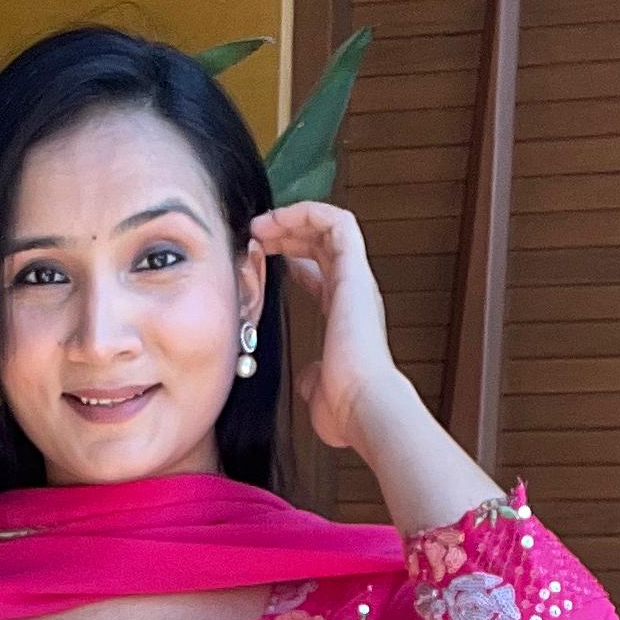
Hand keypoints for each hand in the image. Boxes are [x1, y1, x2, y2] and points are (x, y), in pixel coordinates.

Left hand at [247, 200, 407, 456]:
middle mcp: (354, 293)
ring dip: (293, 219)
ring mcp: (357, 279)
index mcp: (344, 317)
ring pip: (330, 227)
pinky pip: (337, 222)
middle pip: (323, 245)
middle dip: (287, 234)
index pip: (321, 274)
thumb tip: (307, 379)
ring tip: (261, 223)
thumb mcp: (317, 390)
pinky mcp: (355, 269)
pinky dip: (306, 213)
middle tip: (255, 233)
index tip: (262, 257)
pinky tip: (277, 220)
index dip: (293, 260)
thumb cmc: (345, 406)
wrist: (364, 405)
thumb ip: (311, 377)